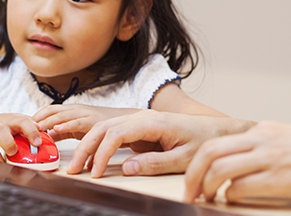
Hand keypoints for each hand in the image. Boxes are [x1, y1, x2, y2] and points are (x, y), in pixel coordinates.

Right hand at [0, 113, 43, 160]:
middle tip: (13, 153)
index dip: (31, 131)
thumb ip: (29, 128)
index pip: (22, 121)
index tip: (37, 143)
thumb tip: (48, 137)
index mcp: (9, 121)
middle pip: (1, 131)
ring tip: (3, 162)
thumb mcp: (14, 122)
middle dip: (9, 144)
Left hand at [32, 104, 140, 140]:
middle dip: (37, 119)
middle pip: (52, 110)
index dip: (36, 116)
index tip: (23, 125)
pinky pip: (78, 122)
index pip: (49, 109)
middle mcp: (78, 109)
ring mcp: (86, 114)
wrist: (132, 122)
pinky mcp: (94, 121)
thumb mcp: (79, 129)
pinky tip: (56, 130)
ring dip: (47, 122)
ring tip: (35, 130)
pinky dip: (66, 125)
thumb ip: (64, 132)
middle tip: (24, 129)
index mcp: (73, 110)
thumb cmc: (104, 127)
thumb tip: (46, 138)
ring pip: (62, 115)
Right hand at [65, 110, 252, 177]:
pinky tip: (90, 157)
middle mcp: (142, 116)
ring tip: (76, 166)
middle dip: (85, 149)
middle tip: (72, 170)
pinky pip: (112, 132)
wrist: (218, 132)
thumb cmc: (204, 143)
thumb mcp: (184, 159)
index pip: (116, 134)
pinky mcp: (139, 126)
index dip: (101, 153)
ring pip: (104, 128)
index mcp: (152, 122)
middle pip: (103, 128)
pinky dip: (97, 144)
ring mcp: (139, 119)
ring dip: (88, 146)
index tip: (94, 173)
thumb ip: (155, 163)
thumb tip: (126, 168)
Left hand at [184, 122, 290, 202]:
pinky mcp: (281, 178)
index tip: (193, 178)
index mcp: (260, 130)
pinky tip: (230, 201)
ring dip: (206, 186)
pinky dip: (230, 195)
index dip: (198, 162)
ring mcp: (269, 158)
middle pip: (209, 152)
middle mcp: (260, 140)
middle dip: (192, 174)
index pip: (216, 142)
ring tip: (205, 198)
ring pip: (220, 169)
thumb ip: (262, 143)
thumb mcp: (285, 136)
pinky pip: (242, 186)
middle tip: (189, 192)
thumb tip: (242, 158)